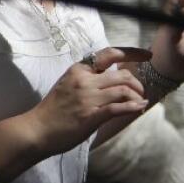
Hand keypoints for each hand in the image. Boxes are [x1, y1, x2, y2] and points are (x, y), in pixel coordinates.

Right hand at [31, 47, 150, 155]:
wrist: (36, 130)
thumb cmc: (52, 111)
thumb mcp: (68, 86)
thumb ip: (88, 80)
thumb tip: (112, 80)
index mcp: (78, 70)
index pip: (109, 54)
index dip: (132, 53)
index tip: (147, 56)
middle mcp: (84, 81)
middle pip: (122, 75)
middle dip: (137, 84)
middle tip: (140, 93)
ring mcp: (87, 99)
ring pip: (124, 90)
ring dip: (137, 97)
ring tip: (140, 103)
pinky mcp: (91, 116)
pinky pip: (119, 108)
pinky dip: (133, 108)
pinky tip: (139, 109)